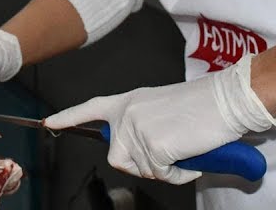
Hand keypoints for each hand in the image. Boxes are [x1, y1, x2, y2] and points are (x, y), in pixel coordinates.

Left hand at [45, 55, 275, 183]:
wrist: (226, 99)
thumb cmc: (202, 105)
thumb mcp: (161, 109)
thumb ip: (142, 124)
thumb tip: (139, 152)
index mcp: (128, 101)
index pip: (91, 108)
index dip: (69, 118)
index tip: (49, 123)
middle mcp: (127, 114)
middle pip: (118, 157)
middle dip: (143, 165)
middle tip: (170, 154)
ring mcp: (137, 129)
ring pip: (142, 169)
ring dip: (167, 169)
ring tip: (185, 149)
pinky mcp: (153, 146)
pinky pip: (162, 175)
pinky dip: (180, 174)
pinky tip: (192, 157)